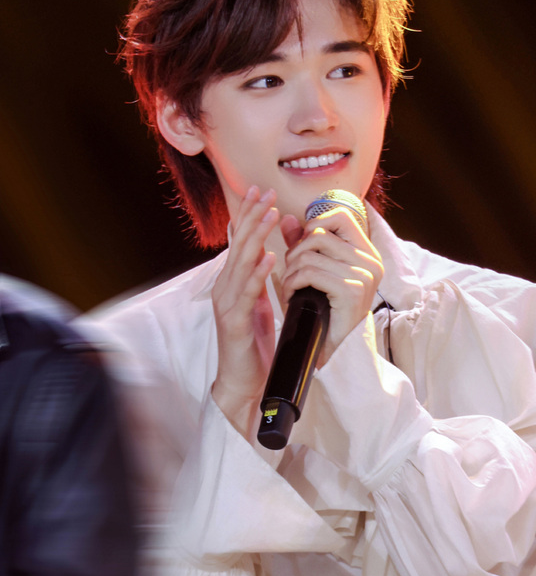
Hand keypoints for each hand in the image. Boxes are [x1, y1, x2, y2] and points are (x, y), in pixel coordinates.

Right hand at [211, 186, 278, 436]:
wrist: (245, 385)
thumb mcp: (258, 304)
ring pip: (240, 264)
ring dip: (255, 237)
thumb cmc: (253, 346)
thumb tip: (263, 249)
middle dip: (251, 216)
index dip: (248, 215)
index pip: (239, 242)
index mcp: (232, 283)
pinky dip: (257, 274)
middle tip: (265, 191)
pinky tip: (268, 258)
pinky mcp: (235, 324)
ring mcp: (228, 306)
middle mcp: (226, 290)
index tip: (259, 191)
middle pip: (237, 245)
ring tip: (269, 214)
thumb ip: (258, 277)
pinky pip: (247, 295)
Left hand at [280, 206, 383, 364]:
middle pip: (320, 233)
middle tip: (290, 272)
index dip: (316, 224)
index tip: (303, 245)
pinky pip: (310, 273)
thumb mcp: (315, 271)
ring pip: (310, 254)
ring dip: (290, 271)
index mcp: (367, 252)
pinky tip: (290, 296)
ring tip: (289, 286)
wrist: (336, 350)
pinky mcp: (351, 290)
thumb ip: (303, 243)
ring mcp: (364, 275)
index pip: (341, 216)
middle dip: (296, 251)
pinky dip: (292, 283)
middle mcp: (371, 261)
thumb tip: (285, 218)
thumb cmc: (325, 310)